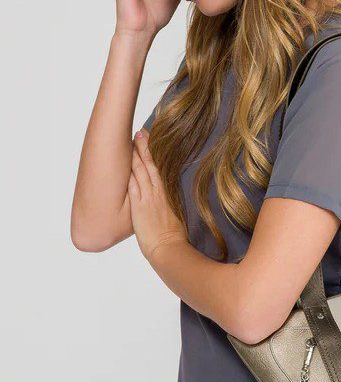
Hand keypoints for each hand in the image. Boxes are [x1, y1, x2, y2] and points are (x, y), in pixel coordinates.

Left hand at [128, 129, 187, 261]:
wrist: (169, 249)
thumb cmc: (173, 238)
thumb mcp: (175, 216)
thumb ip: (168, 205)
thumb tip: (165, 201)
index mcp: (168, 194)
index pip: (160, 168)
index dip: (155, 153)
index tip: (151, 141)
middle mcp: (158, 193)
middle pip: (151, 165)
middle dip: (145, 147)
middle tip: (141, 132)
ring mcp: (148, 198)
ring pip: (141, 171)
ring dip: (136, 155)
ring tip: (133, 140)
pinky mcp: (139, 206)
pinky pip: (133, 185)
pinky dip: (130, 172)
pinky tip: (125, 162)